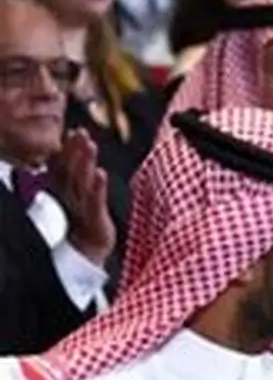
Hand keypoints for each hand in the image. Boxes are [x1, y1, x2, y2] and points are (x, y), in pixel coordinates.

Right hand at [50, 129, 114, 266]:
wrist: (90, 248)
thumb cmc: (86, 218)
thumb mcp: (79, 194)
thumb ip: (77, 173)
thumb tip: (76, 150)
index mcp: (67, 189)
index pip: (63, 166)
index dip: (67, 149)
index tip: (72, 131)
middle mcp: (72, 195)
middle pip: (71, 169)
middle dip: (76, 150)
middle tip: (81, 132)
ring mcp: (82, 206)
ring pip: (82, 181)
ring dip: (86, 162)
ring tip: (90, 145)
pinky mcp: (95, 217)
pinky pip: (95, 200)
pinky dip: (98, 186)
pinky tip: (102, 174)